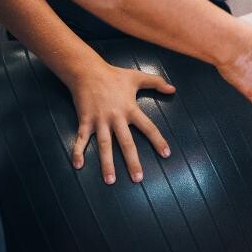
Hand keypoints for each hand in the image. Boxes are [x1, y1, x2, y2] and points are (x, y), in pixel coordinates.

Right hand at [66, 60, 174, 184]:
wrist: (88, 71)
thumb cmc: (114, 75)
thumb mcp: (137, 77)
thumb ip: (157, 82)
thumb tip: (173, 88)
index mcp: (130, 109)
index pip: (148, 127)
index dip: (158, 140)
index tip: (166, 154)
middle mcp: (116, 117)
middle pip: (126, 143)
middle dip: (132, 161)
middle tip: (138, 178)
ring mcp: (99, 120)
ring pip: (104, 145)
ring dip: (107, 163)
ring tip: (110, 181)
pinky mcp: (85, 120)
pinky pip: (81, 139)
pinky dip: (78, 151)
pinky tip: (78, 166)